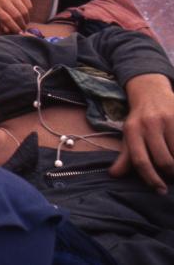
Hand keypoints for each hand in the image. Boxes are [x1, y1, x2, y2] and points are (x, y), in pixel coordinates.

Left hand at [0, 0, 31, 33]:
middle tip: (24, 29)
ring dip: (26, 20)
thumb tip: (9, 31)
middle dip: (22, 25)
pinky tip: (25, 16)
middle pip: (17, 15)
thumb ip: (3, 25)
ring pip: (24, 11)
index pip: (6, 19)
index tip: (19, 33)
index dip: (14, 28)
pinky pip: (29, 6)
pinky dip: (29, 13)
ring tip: (25, 24)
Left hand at [109, 74, 173, 193]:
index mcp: (132, 131)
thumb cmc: (140, 121)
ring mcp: (167, 120)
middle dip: (170, 175)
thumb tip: (114, 175)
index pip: (140, 160)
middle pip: (163, 160)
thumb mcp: (129, 136)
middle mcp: (149, 124)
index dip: (151, 179)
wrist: (151, 93)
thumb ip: (125, 156)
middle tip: (172, 179)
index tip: (160, 190)